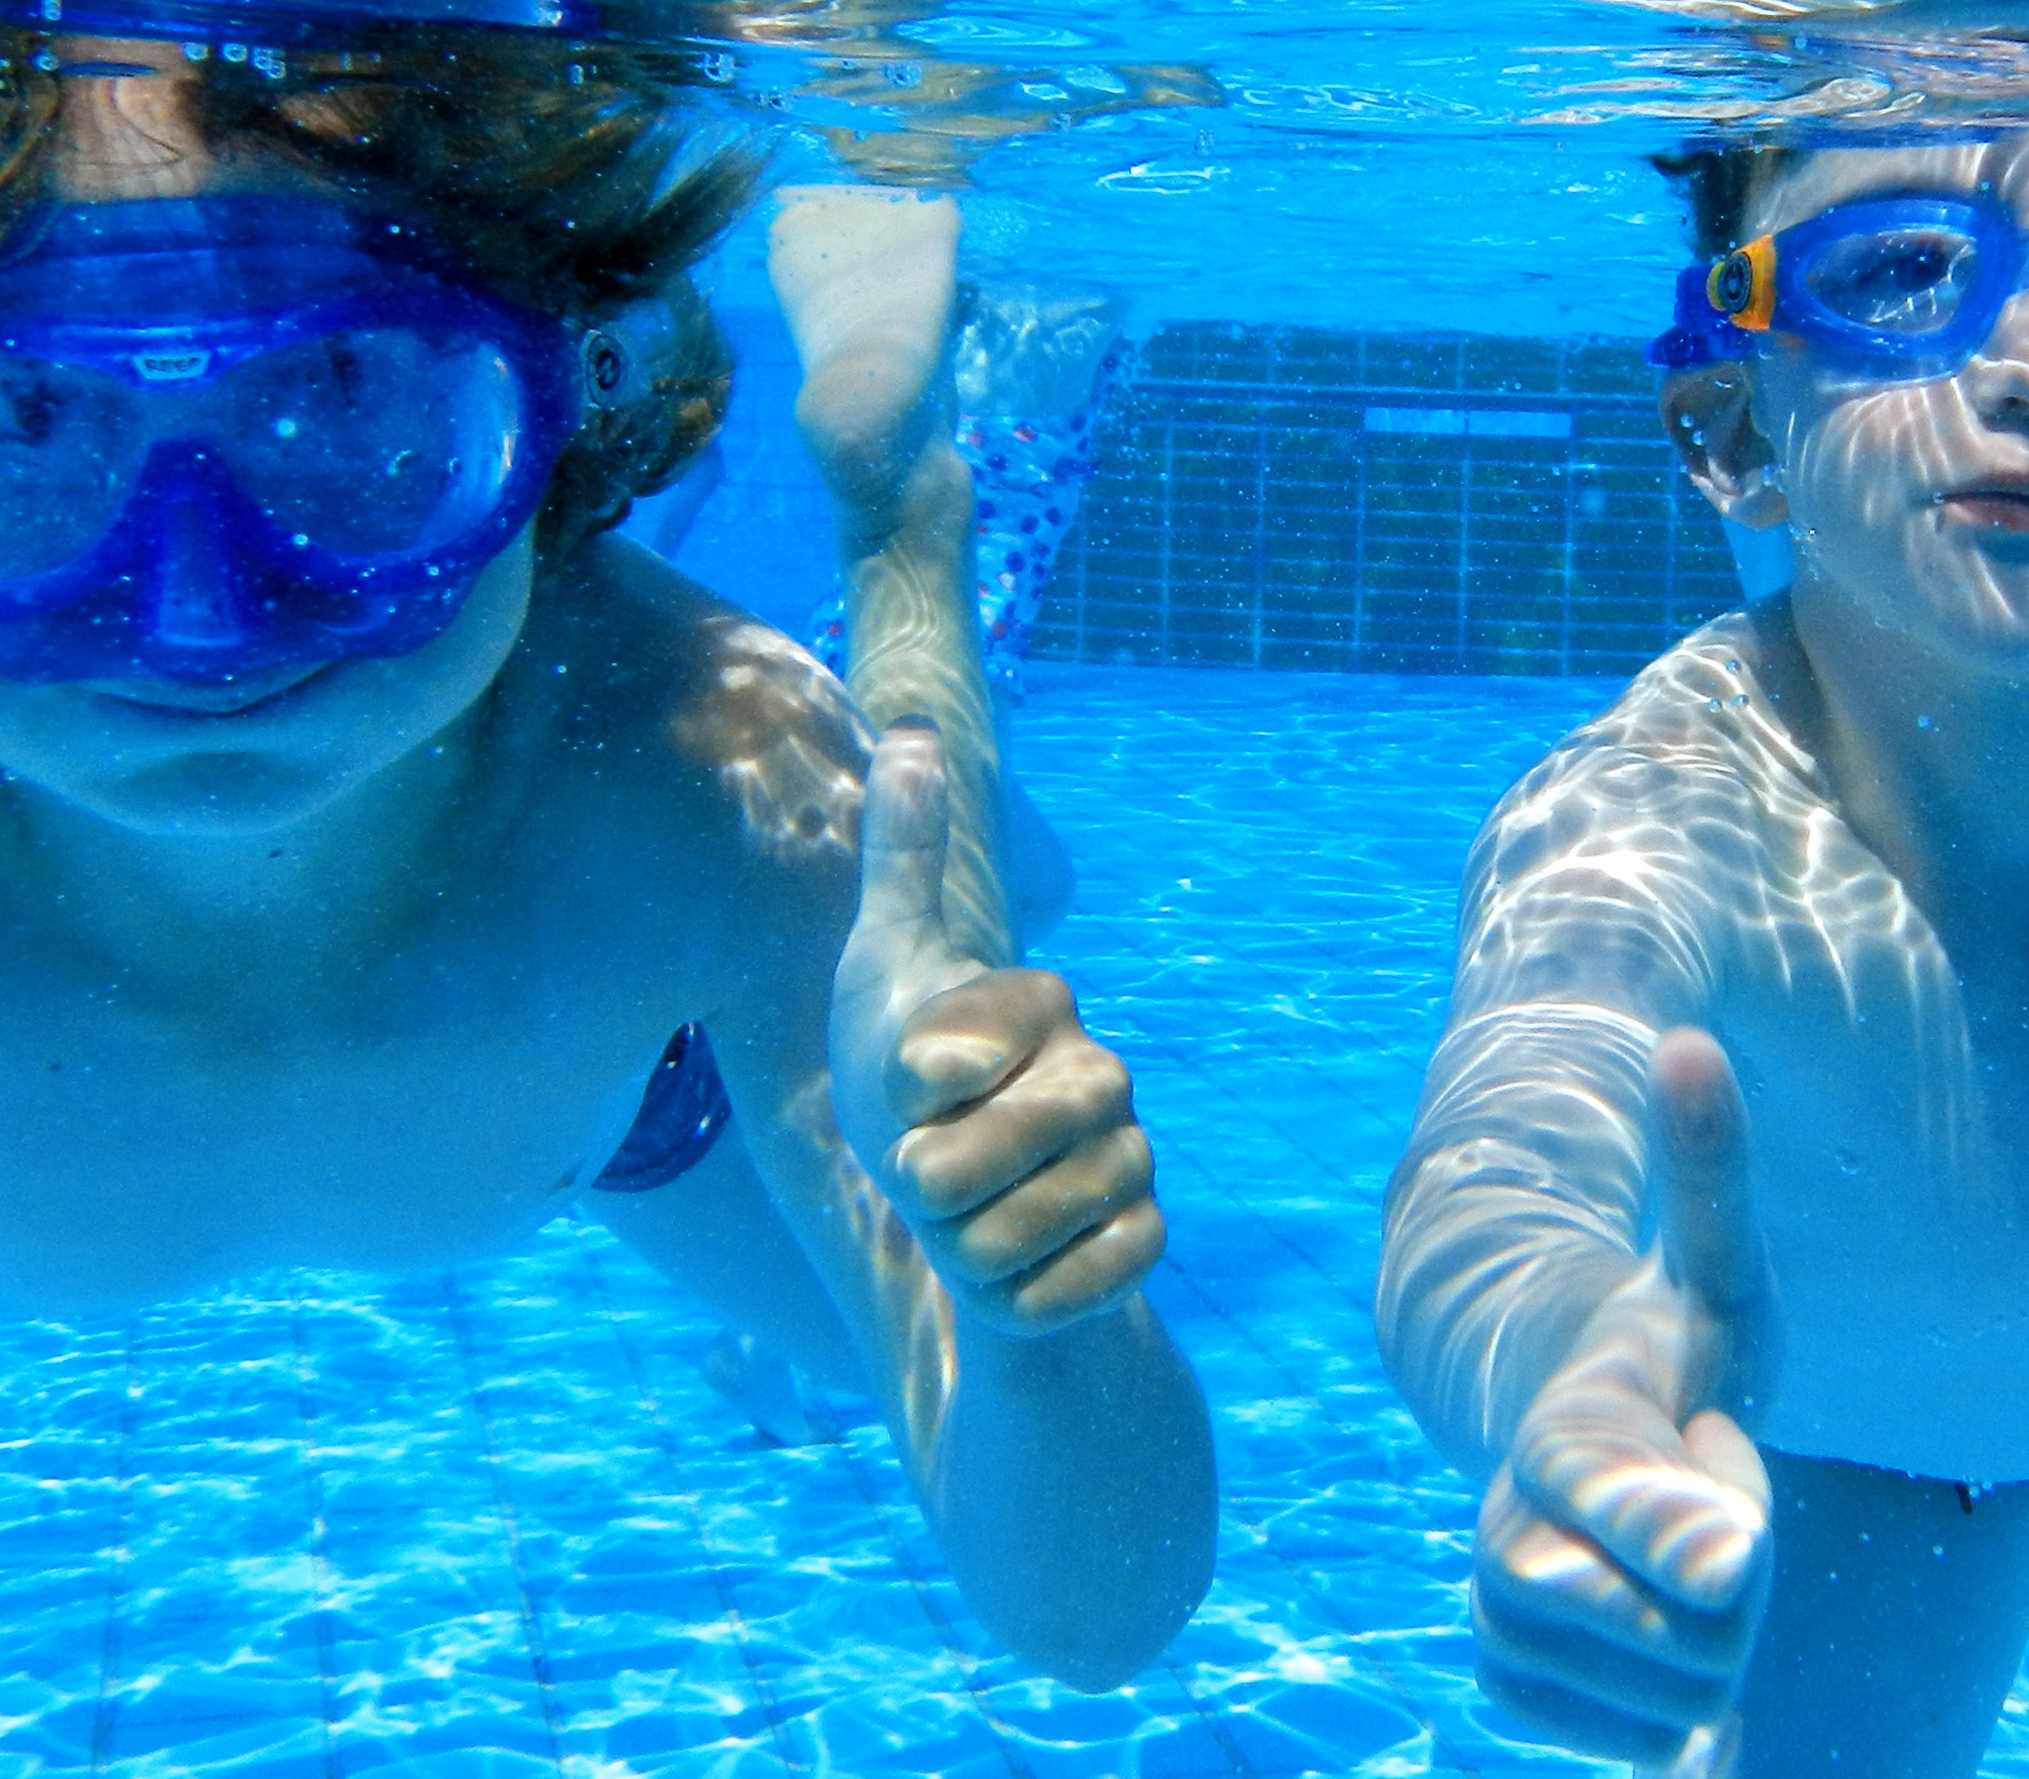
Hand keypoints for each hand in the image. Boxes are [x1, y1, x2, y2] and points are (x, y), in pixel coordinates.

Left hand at [832, 720, 1161, 1333]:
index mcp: (1042, 1004)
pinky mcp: (1145, 1243)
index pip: (950, 1055)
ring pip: (1009, 1235)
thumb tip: (910, 731)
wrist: (952, 1201)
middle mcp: (1103, 1074)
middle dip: (922, 1179)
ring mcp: (1132, 1161)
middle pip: (976, 1157)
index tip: (907, 1084)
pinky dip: (1012, 1297)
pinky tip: (1015, 1266)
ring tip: (966, 1216)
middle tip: (922, 1168)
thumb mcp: (884, 961)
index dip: (912, 1085)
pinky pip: (1060, 1293)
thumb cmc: (905, 1073)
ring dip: (958, 1244)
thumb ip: (905, 855)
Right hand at [1473, 1028, 1775, 1765]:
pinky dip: (1674, 1704)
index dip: (1673, 1523)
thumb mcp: (1723, 1271)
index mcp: (1570, 1426)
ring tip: (1685, 1558)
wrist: (1573, 1424)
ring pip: (1673, 1699)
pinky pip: (1641, 1742)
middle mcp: (1508, 1524)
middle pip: (1680, 1629)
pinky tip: (1658, 1624)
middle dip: (1740, 1590)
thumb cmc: (1679, 1344)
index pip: (1613, 1486)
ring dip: (1715, 1645)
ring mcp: (1499, 1612)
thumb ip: (1712, 1175)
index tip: (1741, 1557)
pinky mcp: (1508, 1687)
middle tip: (1719, 1512)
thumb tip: (1687, 1039)